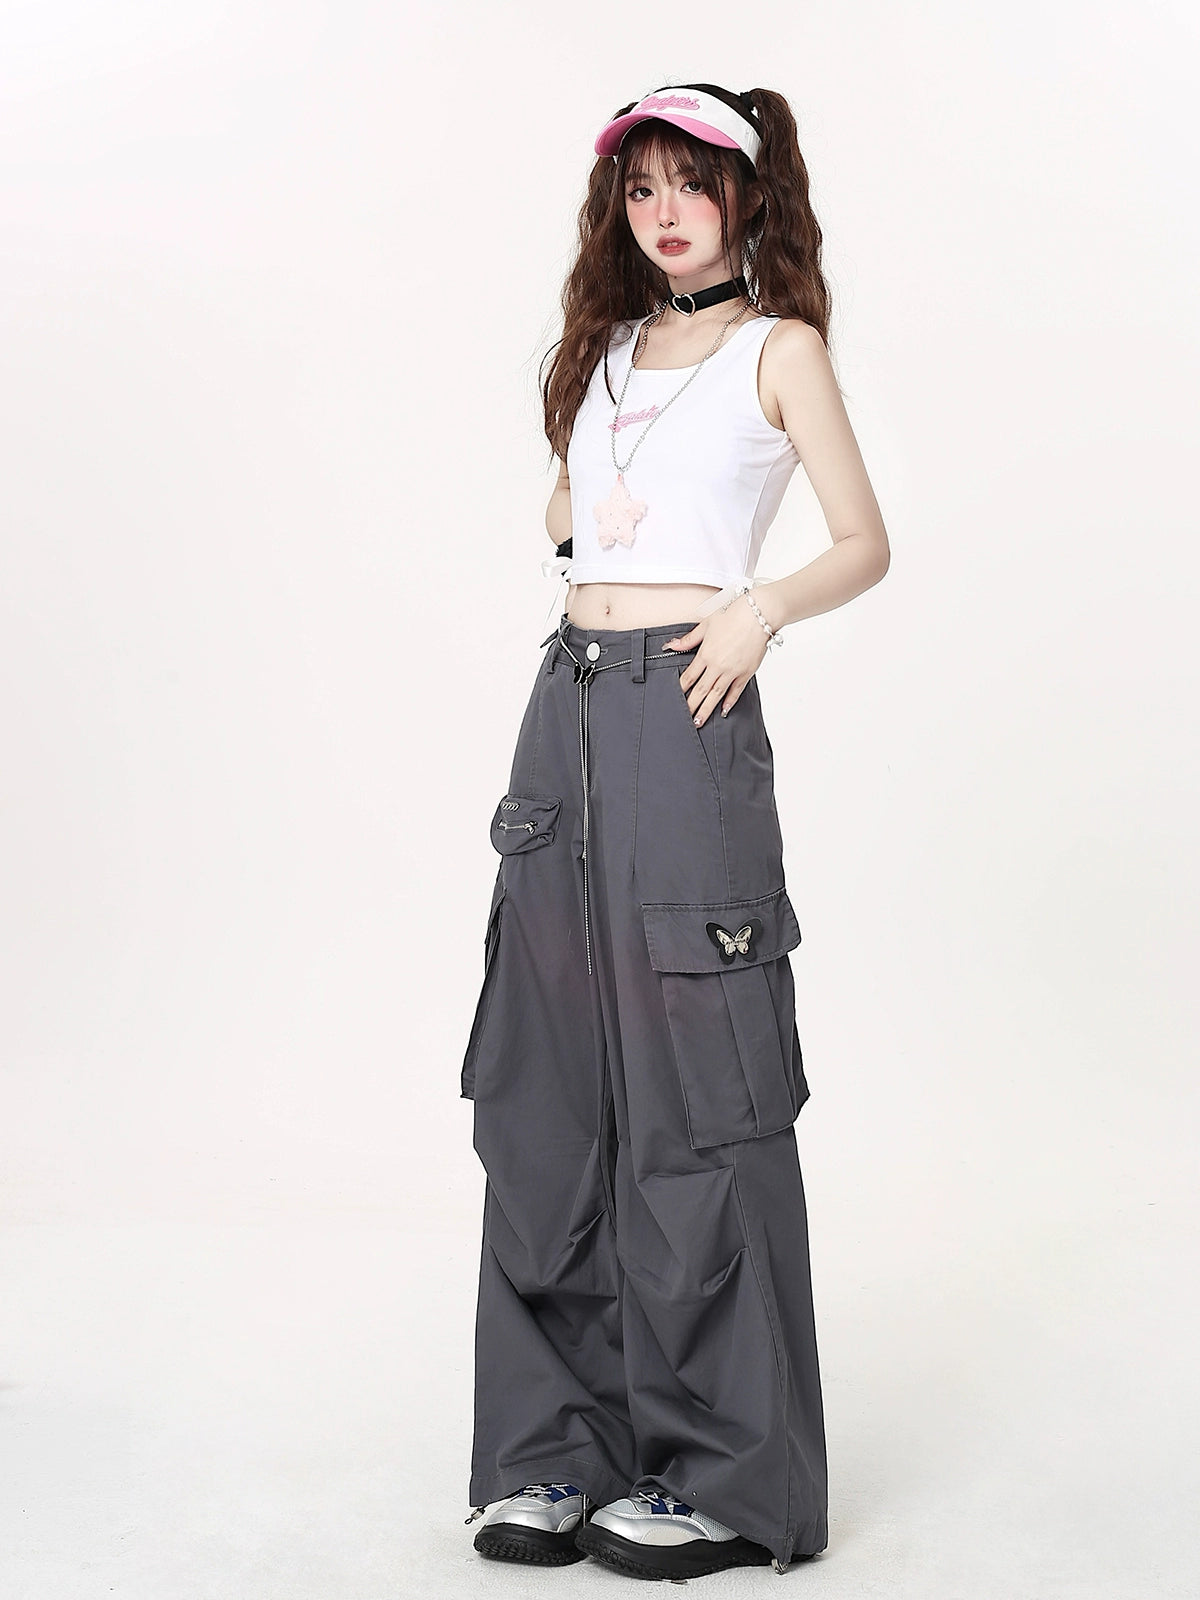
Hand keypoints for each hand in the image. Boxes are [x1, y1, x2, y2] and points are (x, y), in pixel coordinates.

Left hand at [664, 596, 770, 726]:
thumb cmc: (733, 614)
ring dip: (707, 710)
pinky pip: (736, 691)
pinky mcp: (746, 672)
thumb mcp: (706, 623)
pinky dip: (729, 702)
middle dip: (691, 706)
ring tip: (699, 722)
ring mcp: (732, 671)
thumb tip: (671, 645)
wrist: (759, 614)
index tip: (675, 699)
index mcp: (706, 653)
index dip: (681, 689)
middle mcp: (718, 665)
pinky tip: (723, 711)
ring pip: (716, 695)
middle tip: (684, 720)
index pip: (689, 676)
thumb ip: (689, 639)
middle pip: (701, 691)